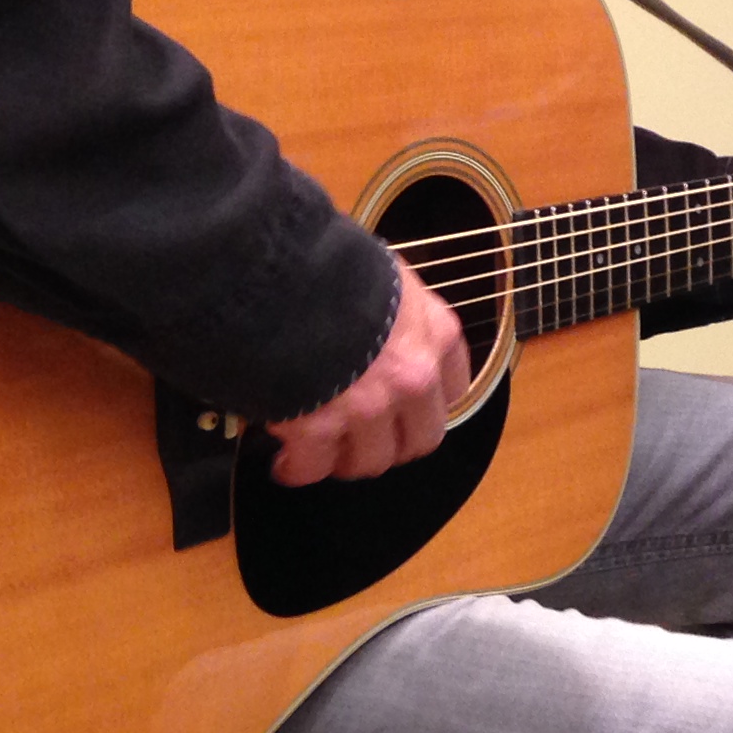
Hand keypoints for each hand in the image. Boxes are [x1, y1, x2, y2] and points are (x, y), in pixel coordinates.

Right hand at [264, 257, 472, 485]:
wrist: (279, 271)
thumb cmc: (331, 264)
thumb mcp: (385, 274)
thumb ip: (394, 312)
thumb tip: (377, 328)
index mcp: (436, 334)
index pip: (453, 390)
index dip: (423, 403)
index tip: (404, 408)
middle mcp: (413, 377)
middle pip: (419, 440)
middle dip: (389, 444)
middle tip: (360, 439)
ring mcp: (370, 407)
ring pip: (368, 462)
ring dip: (342, 459)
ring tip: (319, 450)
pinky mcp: (319, 428)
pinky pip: (313, 467)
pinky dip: (296, 468)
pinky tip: (285, 460)